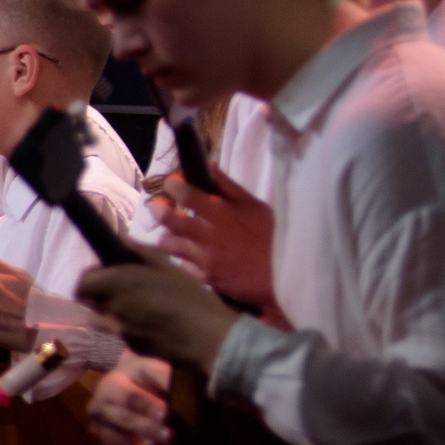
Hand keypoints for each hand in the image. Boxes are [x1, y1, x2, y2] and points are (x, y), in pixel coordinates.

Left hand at [78, 260, 240, 371]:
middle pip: (90, 301)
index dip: (91, 277)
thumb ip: (144, 253)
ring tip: (136, 309)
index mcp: (123, 282)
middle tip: (122, 290)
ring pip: (102, 319)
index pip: (83, 282)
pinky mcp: (131, 347)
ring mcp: (120, 330)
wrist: (209, 340)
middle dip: (101, 294)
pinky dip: (129, 327)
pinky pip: (121, 333)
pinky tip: (153, 325)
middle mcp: (115, 306)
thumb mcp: (173, 270)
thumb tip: (122, 240)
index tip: (106, 274)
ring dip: (111, 312)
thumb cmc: (195, 300)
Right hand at [85, 353, 174, 444]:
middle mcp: (99, 404)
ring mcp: (99, 425)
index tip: (166, 414)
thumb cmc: (145, 376)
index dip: (148, 405)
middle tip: (171, 438)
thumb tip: (185, 389)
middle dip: (147, 430)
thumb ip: (166, 378)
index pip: (130, 396)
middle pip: (123, 419)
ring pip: (119, 443)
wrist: (121, 380)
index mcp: (113, 383)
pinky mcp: (104, 442)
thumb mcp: (153, 370)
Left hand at [150, 167, 277, 308]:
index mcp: (222, 215)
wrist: (285, 274)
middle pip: (169, 221)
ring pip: (170, 245)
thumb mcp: (255, 206)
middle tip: (159, 205)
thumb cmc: (273, 235)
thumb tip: (209, 166)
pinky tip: (196, 253)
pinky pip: (184, 265)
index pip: (187, 195)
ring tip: (177, 232)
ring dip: (170, 235)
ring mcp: (205, 259)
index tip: (173, 182)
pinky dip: (186, 257)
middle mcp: (208, 237)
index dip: (174, 185)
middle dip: (159, 210)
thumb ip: (229, 187)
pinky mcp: (206, 277)